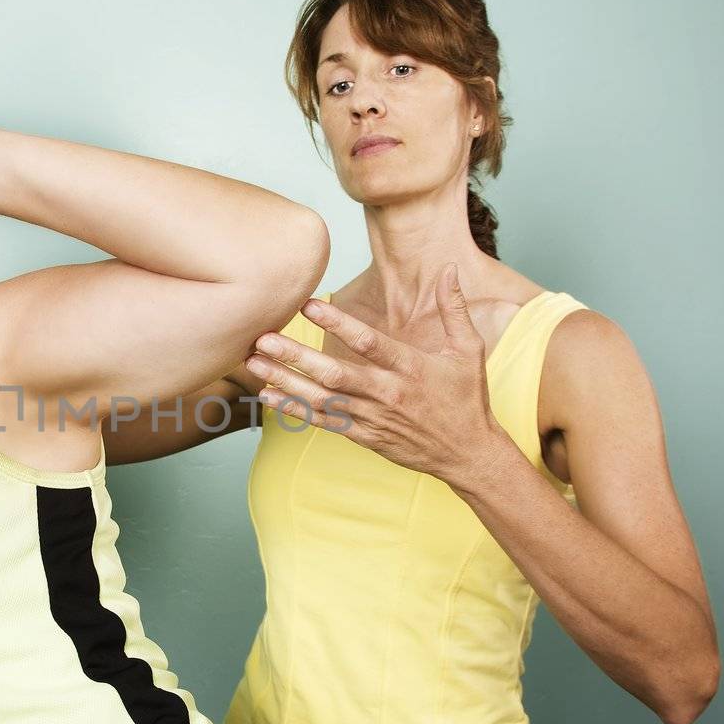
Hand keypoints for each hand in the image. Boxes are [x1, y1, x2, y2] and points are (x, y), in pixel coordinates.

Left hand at [243, 262, 503, 483]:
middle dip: (295, 357)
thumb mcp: (469, 350)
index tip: (308, 303)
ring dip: (286, 381)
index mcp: (411, 368)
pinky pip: (324, 422)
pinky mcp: (365, 437)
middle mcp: (388, 394)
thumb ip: (454, 308)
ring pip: (322, 399)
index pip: (369, 343)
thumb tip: (450, 268)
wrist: (469, 454)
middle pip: (334, 374)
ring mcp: (373, 418)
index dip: (338, 323)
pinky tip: (269, 395)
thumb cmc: (467, 399)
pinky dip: (295, 409)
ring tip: (253, 363)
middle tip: (262, 339)